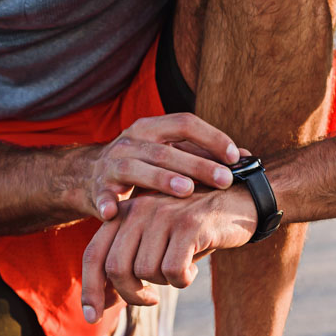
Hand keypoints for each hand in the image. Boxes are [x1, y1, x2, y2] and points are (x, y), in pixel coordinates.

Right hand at [77, 113, 241, 219]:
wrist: (89, 176)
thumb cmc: (143, 165)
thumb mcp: (170, 153)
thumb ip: (203, 153)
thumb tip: (246, 158)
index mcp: (152, 128)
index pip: (184, 123)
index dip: (211, 137)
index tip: (234, 157)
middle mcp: (131, 140)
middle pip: (166, 150)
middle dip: (197, 165)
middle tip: (224, 180)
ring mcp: (112, 164)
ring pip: (137, 168)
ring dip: (161, 179)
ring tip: (185, 191)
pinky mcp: (97, 188)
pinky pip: (102, 195)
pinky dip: (107, 202)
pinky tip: (115, 212)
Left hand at [80, 187, 257, 320]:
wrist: (240, 201)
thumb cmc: (192, 230)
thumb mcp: (155, 241)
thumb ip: (127, 262)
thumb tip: (103, 302)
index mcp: (124, 213)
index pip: (93, 255)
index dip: (90, 290)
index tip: (93, 317)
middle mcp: (139, 209)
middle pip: (116, 268)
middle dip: (131, 295)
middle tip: (151, 300)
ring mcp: (164, 214)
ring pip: (146, 272)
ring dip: (164, 283)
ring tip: (180, 269)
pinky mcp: (189, 224)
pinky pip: (173, 271)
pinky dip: (183, 280)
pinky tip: (194, 269)